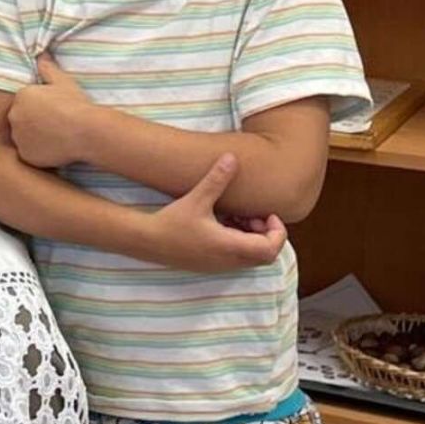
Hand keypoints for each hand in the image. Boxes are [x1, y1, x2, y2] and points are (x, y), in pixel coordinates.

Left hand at [8, 52, 93, 170]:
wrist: (86, 131)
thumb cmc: (76, 104)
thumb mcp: (63, 81)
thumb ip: (48, 67)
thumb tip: (40, 53)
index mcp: (21, 95)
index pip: (26, 101)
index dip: (41, 106)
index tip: (56, 110)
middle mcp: (14, 115)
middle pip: (21, 118)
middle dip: (34, 120)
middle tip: (56, 124)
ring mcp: (18, 136)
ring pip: (23, 136)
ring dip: (34, 136)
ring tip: (56, 136)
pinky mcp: (25, 154)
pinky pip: (29, 153)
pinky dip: (38, 152)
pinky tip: (54, 148)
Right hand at [145, 156, 287, 272]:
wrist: (147, 241)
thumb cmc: (172, 222)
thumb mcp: (197, 198)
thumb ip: (217, 179)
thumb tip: (232, 157)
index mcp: (230, 246)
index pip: (270, 248)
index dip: (276, 231)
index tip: (266, 214)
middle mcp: (229, 260)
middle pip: (265, 255)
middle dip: (266, 234)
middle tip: (254, 215)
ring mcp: (220, 265)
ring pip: (251, 257)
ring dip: (252, 238)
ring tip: (238, 217)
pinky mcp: (212, 265)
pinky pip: (237, 258)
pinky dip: (239, 242)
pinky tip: (223, 224)